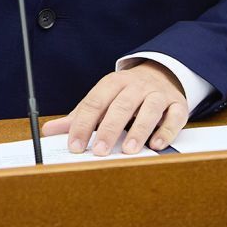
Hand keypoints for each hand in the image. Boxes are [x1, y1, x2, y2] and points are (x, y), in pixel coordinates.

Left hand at [42, 61, 186, 154]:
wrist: (160, 74)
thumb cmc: (125, 94)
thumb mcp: (101, 100)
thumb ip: (78, 116)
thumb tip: (49, 131)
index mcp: (113, 83)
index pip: (95, 102)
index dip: (83, 124)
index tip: (75, 146)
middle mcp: (136, 86)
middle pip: (121, 105)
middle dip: (110, 129)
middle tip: (100, 151)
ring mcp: (158, 94)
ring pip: (150, 108)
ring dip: (139, 129)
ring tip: (130, 150)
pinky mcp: (177, 104)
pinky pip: (175, 116)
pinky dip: (166, 130)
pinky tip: (156, 145)